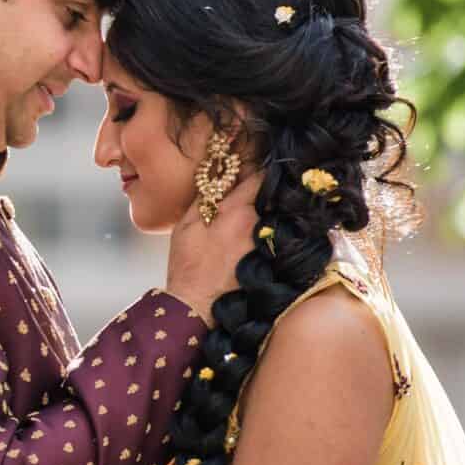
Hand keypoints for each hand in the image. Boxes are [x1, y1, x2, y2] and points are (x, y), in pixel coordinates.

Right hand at [164, 170, 265, 319]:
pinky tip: (256, 234)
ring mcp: (270, 243)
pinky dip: (269, 228)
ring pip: (274, 213)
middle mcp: (261, 224)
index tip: (250, 157)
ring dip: (267, 207)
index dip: (255, 163)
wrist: (198, 306)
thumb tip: (221, 170)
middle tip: (253, 181)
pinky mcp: (274, 259)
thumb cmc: (188, 265)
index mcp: (239, 211)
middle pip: (271, 193)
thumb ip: (208, 194)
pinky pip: (276, 234)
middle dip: (263, 186)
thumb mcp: (189, 223)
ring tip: (254, 210)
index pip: (259, 174)